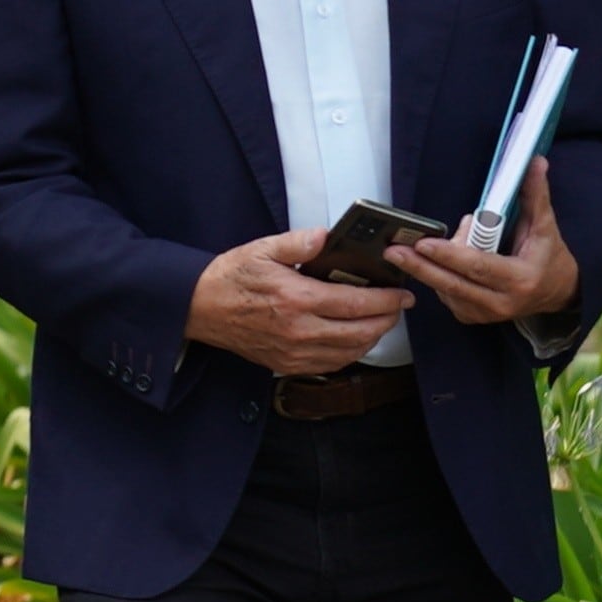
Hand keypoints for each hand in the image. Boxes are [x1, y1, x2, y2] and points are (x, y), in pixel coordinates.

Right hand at [187, 229, 414, 376]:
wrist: (198, 309)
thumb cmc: (229, 279)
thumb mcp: (261, 250)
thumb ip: (298, 243)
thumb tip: (325, 237)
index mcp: (296, 299)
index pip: (356, 304)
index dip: (387, 300)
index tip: (403, 294)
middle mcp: (299, 330)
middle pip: (361, 332)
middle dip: (388, 319)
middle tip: (398, 307)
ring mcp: (293, 352)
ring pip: (350, 352)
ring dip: (373, 338)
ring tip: (380, 321)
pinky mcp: (286, 364)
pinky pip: (331, 364)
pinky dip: (351, 353)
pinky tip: (355, 339)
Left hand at [392, 158, 581, 328]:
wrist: (557, 293)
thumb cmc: (548, 257)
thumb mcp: (544, 227)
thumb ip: (534, 196)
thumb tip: (534, 162)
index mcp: (520, 279)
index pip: (479, 266)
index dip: (450, 255)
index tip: (423, 243)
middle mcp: (501, 303)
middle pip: (453, 283)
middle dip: (420, 266)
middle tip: (393, 250)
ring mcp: (485, 314)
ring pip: (445, 289)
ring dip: (425, 268)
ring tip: (406, 249)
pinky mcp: (473, 317)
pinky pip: (446, 295)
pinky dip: (436, 277)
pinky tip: (428, 262)